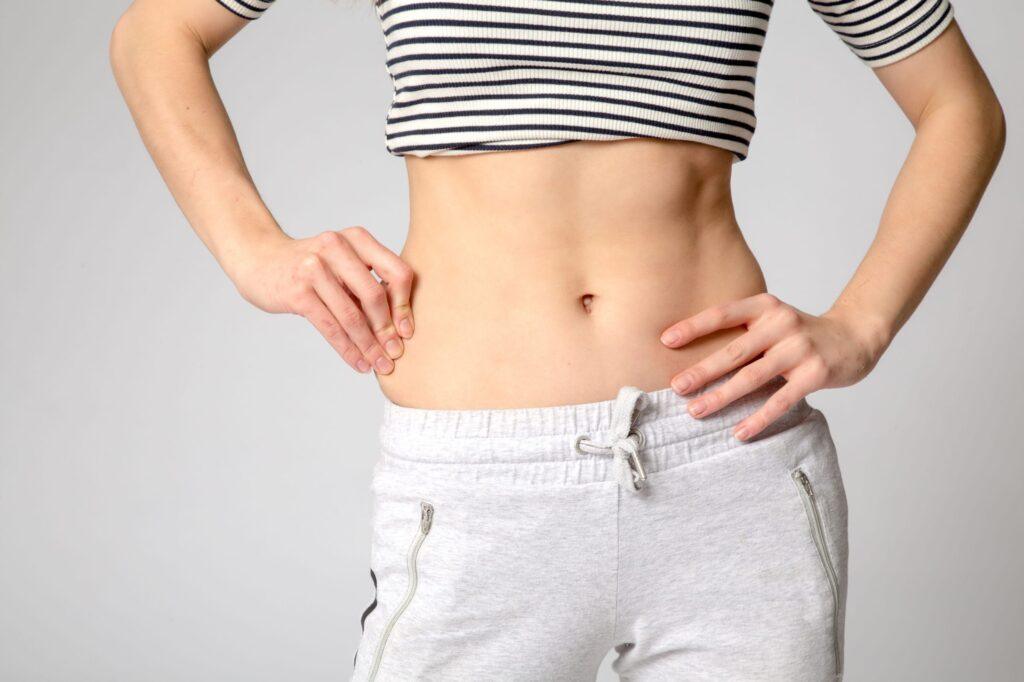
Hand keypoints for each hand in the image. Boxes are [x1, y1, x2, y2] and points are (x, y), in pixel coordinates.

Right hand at [227, 227, 414, 374]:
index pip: (396, 272)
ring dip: (369, 346)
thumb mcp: (343, 263)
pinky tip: (358, 363)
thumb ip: (369, 283)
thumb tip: (402, 327)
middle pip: (375, 295)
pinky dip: (348, 349)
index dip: (404, 305)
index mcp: (357, 238)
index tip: (408, 332)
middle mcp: (336, 246)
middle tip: (395, 354)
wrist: (260, 260)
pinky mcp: (297, 291)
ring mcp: (314, 267)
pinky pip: (330, 326)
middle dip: (387, 331)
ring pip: (352, 316)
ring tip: (379, 365)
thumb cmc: (310, 267)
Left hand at [660, 294, 889, 439]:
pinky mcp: (815, 374)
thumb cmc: (800, 333)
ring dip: (722, 396)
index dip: (693, 327)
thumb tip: (692, 355)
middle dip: (702, 371)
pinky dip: (758, 418)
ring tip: (697, 411)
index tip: (665, 341)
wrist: (855, 337)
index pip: (723, 314)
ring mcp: (799, 348)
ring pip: (753, 377)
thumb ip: (742, 332)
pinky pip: (780, 400)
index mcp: (765, 306)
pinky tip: (739, 432)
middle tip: (676, 387)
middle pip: (734, 351)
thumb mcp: (772, 319)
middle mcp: (781, 323)